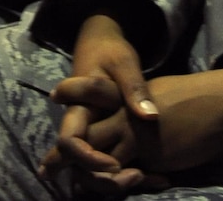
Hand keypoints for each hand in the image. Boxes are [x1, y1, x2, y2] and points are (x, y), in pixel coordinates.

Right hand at [42, 14, 160, 186]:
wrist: (102, 42)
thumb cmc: (110, 51)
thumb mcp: (123, 63)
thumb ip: (134, 89)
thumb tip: (149, 117)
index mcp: (78, 108)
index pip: (70, 143)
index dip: (89, 159)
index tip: (117, 163)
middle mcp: (80, 125)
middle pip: (77, 166)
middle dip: (102, 180)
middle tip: (136, 178)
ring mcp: (90, 132)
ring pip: (89, 169)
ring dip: (113, 181)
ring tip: (145, 179)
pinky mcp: (102, 135)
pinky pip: (106, 160)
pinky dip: (124, 173)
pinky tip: (152, 177)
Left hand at [43, 64, 222, 192]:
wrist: (221, 102)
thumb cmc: (196, 98)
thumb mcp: (159, 95)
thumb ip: (139, 107)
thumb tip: (135, 119)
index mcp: (122, 93)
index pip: (87, 93)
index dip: (70, 95)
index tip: (54, 100)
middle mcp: (120, 111)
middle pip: (80, 133)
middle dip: (61, 157)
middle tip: (47, 172)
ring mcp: (132, 132)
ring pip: (96, 161)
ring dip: (90, 179)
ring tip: (88, 187)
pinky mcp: (148, 152)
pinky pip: (123, 175)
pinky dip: (123, 184)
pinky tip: (140, 184)